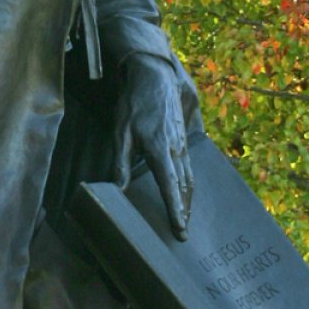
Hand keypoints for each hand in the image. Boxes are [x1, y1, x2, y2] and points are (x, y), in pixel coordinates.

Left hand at [114, 54, 195, 240]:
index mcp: (159, 148)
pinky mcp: (184, 137)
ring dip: (189, 199)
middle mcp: (175, 148)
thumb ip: (121, 161)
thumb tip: (118, 188)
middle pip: (184, 186)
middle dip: (184, 210)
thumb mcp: (120, 131)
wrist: (154, 76)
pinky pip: (189, 165)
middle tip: (183, 232)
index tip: (179, 228)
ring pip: (189, 176)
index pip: (169, 185)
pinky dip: (189, 183)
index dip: (175, 209)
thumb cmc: (133, 103)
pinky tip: (186, 190)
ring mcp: (182, 142)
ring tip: (186, 217)